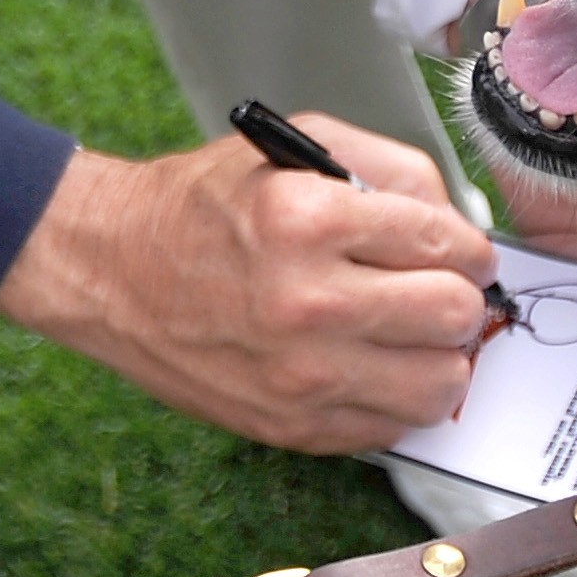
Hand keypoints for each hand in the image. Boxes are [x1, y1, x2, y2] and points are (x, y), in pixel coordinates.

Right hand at [0, 117, 498, 452]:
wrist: (110, 270)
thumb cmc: (202, 207)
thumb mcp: (296, 148)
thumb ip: (392, 170)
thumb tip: (460, 224)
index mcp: (309, 219)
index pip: (446, 244)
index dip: (466, 247)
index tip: (459, 253)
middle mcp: (307, 301)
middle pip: (453, 315)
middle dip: (459, 298)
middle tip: (437, 288)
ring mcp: (299, 375)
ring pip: (440, 385)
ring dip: (439, 357)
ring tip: (410, 334)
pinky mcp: (291, 426)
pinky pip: (392, 427)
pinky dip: (395, 397)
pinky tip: (369, 365)